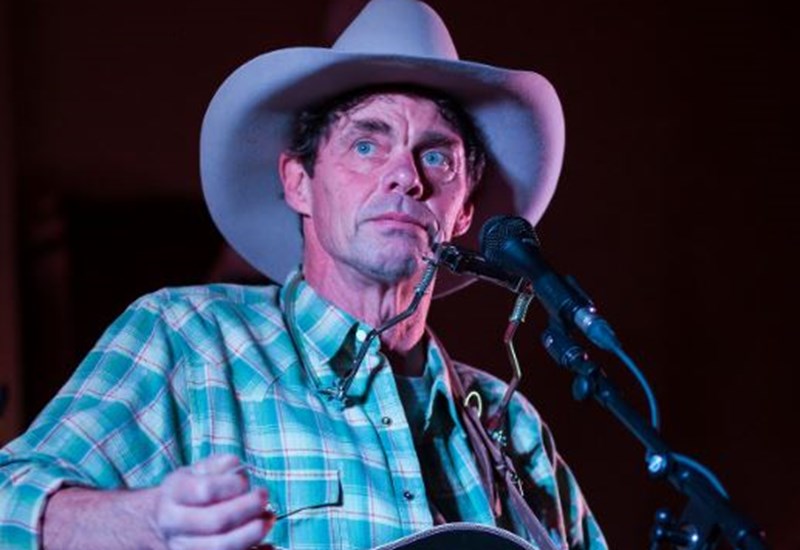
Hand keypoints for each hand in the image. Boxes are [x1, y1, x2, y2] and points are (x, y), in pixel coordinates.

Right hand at [153, 454, 273, 549]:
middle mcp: (175, 525)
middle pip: (216, 522)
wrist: (164, 521)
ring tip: (268, 518)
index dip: (231, 485)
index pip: (205, 490)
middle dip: (247, 509)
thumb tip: (236, 467)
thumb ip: (218, 466)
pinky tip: (269, 546)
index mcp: (174, 494)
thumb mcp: (198, 470)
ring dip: (252, 534)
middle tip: (263, 498)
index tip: (245, 481)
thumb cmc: (190, 490)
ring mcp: (184, 547)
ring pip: (222, 548)